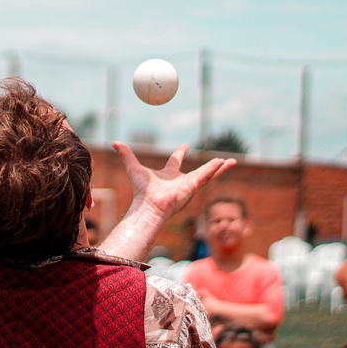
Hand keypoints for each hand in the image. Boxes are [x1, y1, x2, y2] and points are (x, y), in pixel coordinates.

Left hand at [112, 142, 235, 220]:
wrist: (148, 205)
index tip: (185, 146)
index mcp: (168, 175)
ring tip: (232, 162)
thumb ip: (125, 154)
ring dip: (219, 168)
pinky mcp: (193, 187)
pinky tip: (225, 163)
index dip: (180, 152)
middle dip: (209, 166)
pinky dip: (215, 169)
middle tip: (220, 159)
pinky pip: (207, 176)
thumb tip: (114, 142)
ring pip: (208, 174)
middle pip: (198, 170)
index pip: (175, 161)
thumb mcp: (133, 167)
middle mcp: (180, 181)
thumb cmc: (141, 190)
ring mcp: (189, 185)